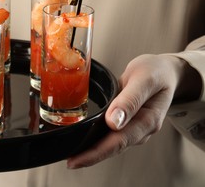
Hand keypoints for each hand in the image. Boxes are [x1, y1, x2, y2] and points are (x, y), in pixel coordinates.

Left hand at [67, 54, 200, 168]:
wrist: (164, 71)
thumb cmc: (155, 72)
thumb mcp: (144, 79)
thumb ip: (130, 100)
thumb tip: (113, 122)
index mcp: (147, 120)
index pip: (118, 141)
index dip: (96, 153)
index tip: (77, 159)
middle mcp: (140, 129)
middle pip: (112, 147)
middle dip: (90, 156)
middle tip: (69, 162)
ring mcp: (134, 128)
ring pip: (110, 143)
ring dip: (91, 150)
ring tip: (71, 154)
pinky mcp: (127, 123)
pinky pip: (110, 134)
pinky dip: (96, 139)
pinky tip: (82, 140)